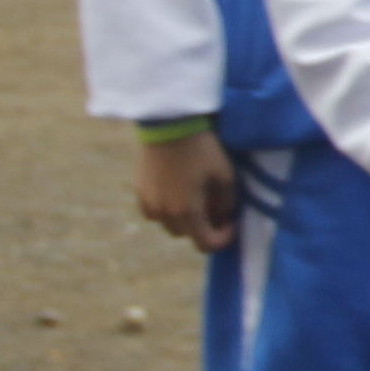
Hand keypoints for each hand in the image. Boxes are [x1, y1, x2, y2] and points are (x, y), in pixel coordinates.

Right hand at [132, 130, 236, 253]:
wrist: (169, 126)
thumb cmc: (202, 150)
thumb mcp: (224, 176)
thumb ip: (225, 203)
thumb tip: (222, 217)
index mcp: (186, 212)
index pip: (204, 244)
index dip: (222, 239)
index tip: (230, 223)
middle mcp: (163, 213)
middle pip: (186, 234)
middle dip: (203, 227)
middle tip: (216, 209)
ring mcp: (147, 203)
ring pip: (169, 224)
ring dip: (184, 219)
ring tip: (197, 198)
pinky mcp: (139, 191)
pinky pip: (155, 211)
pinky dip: (168, 208)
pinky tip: (178, 190)